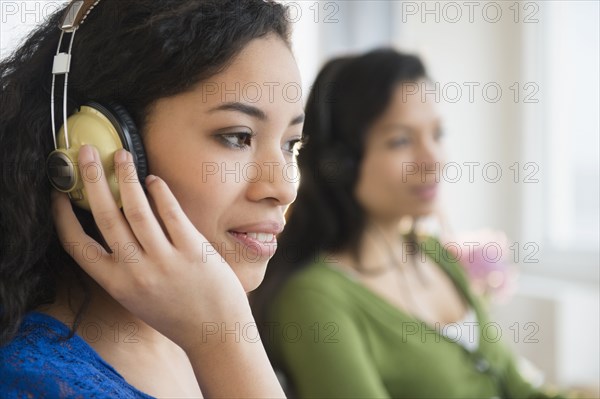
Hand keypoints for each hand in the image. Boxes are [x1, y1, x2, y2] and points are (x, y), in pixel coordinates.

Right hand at [51, 145, 249, 352]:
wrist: (215, 333)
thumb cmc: (177, 314)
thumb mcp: (137, 297)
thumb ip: (123, 268)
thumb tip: (114, 226)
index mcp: (117, 284)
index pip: (78, 246)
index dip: (63, 217)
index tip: (59, 194)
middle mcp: (136, 271)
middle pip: (105, 216)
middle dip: (92, 180)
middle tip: (88, 153)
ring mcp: (164, 260)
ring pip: (136, 209)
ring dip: (126, 177)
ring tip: (122, 155)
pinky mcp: (192, 249)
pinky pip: (171, 213)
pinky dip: (160, 192)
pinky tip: (154, 180)